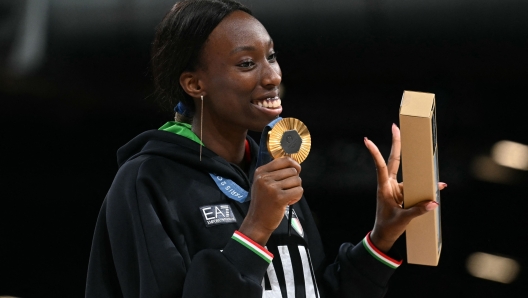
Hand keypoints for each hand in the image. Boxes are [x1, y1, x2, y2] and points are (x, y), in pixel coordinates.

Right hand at [239, 157, 302, 245]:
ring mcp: (272, 188)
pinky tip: (289, 201)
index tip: (296, 171)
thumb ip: (276, 172)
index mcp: (260, 172)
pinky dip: (297, 197)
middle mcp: (265, 178)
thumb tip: (295, 164)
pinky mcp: (279, 198)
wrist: (257, 221)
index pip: (284, 160)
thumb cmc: (263, 202)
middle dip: (294, 181)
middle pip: (293, 171)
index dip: (294, 164)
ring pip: (297, 180)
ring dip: (296, 189)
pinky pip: (298, 190)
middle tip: (287, 190)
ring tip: (287, 197)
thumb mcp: (262, 183)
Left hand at [364, 124, 446, 252]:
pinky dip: (427, 188)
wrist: (384, 235)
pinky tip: (438, 186)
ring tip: (430, 165)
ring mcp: (397, 188)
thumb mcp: (402, 219)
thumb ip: (417, 210)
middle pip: (394, 160)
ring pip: (409, 175)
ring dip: (420, 171)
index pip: (380, 166)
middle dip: (396, 143)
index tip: (367, 140)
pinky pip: (416, 188)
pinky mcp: (403, 194)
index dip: (374, 153)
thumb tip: (433, 202)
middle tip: (395, 127)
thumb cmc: (388, 226)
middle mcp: (389, 184)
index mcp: (384, 187)